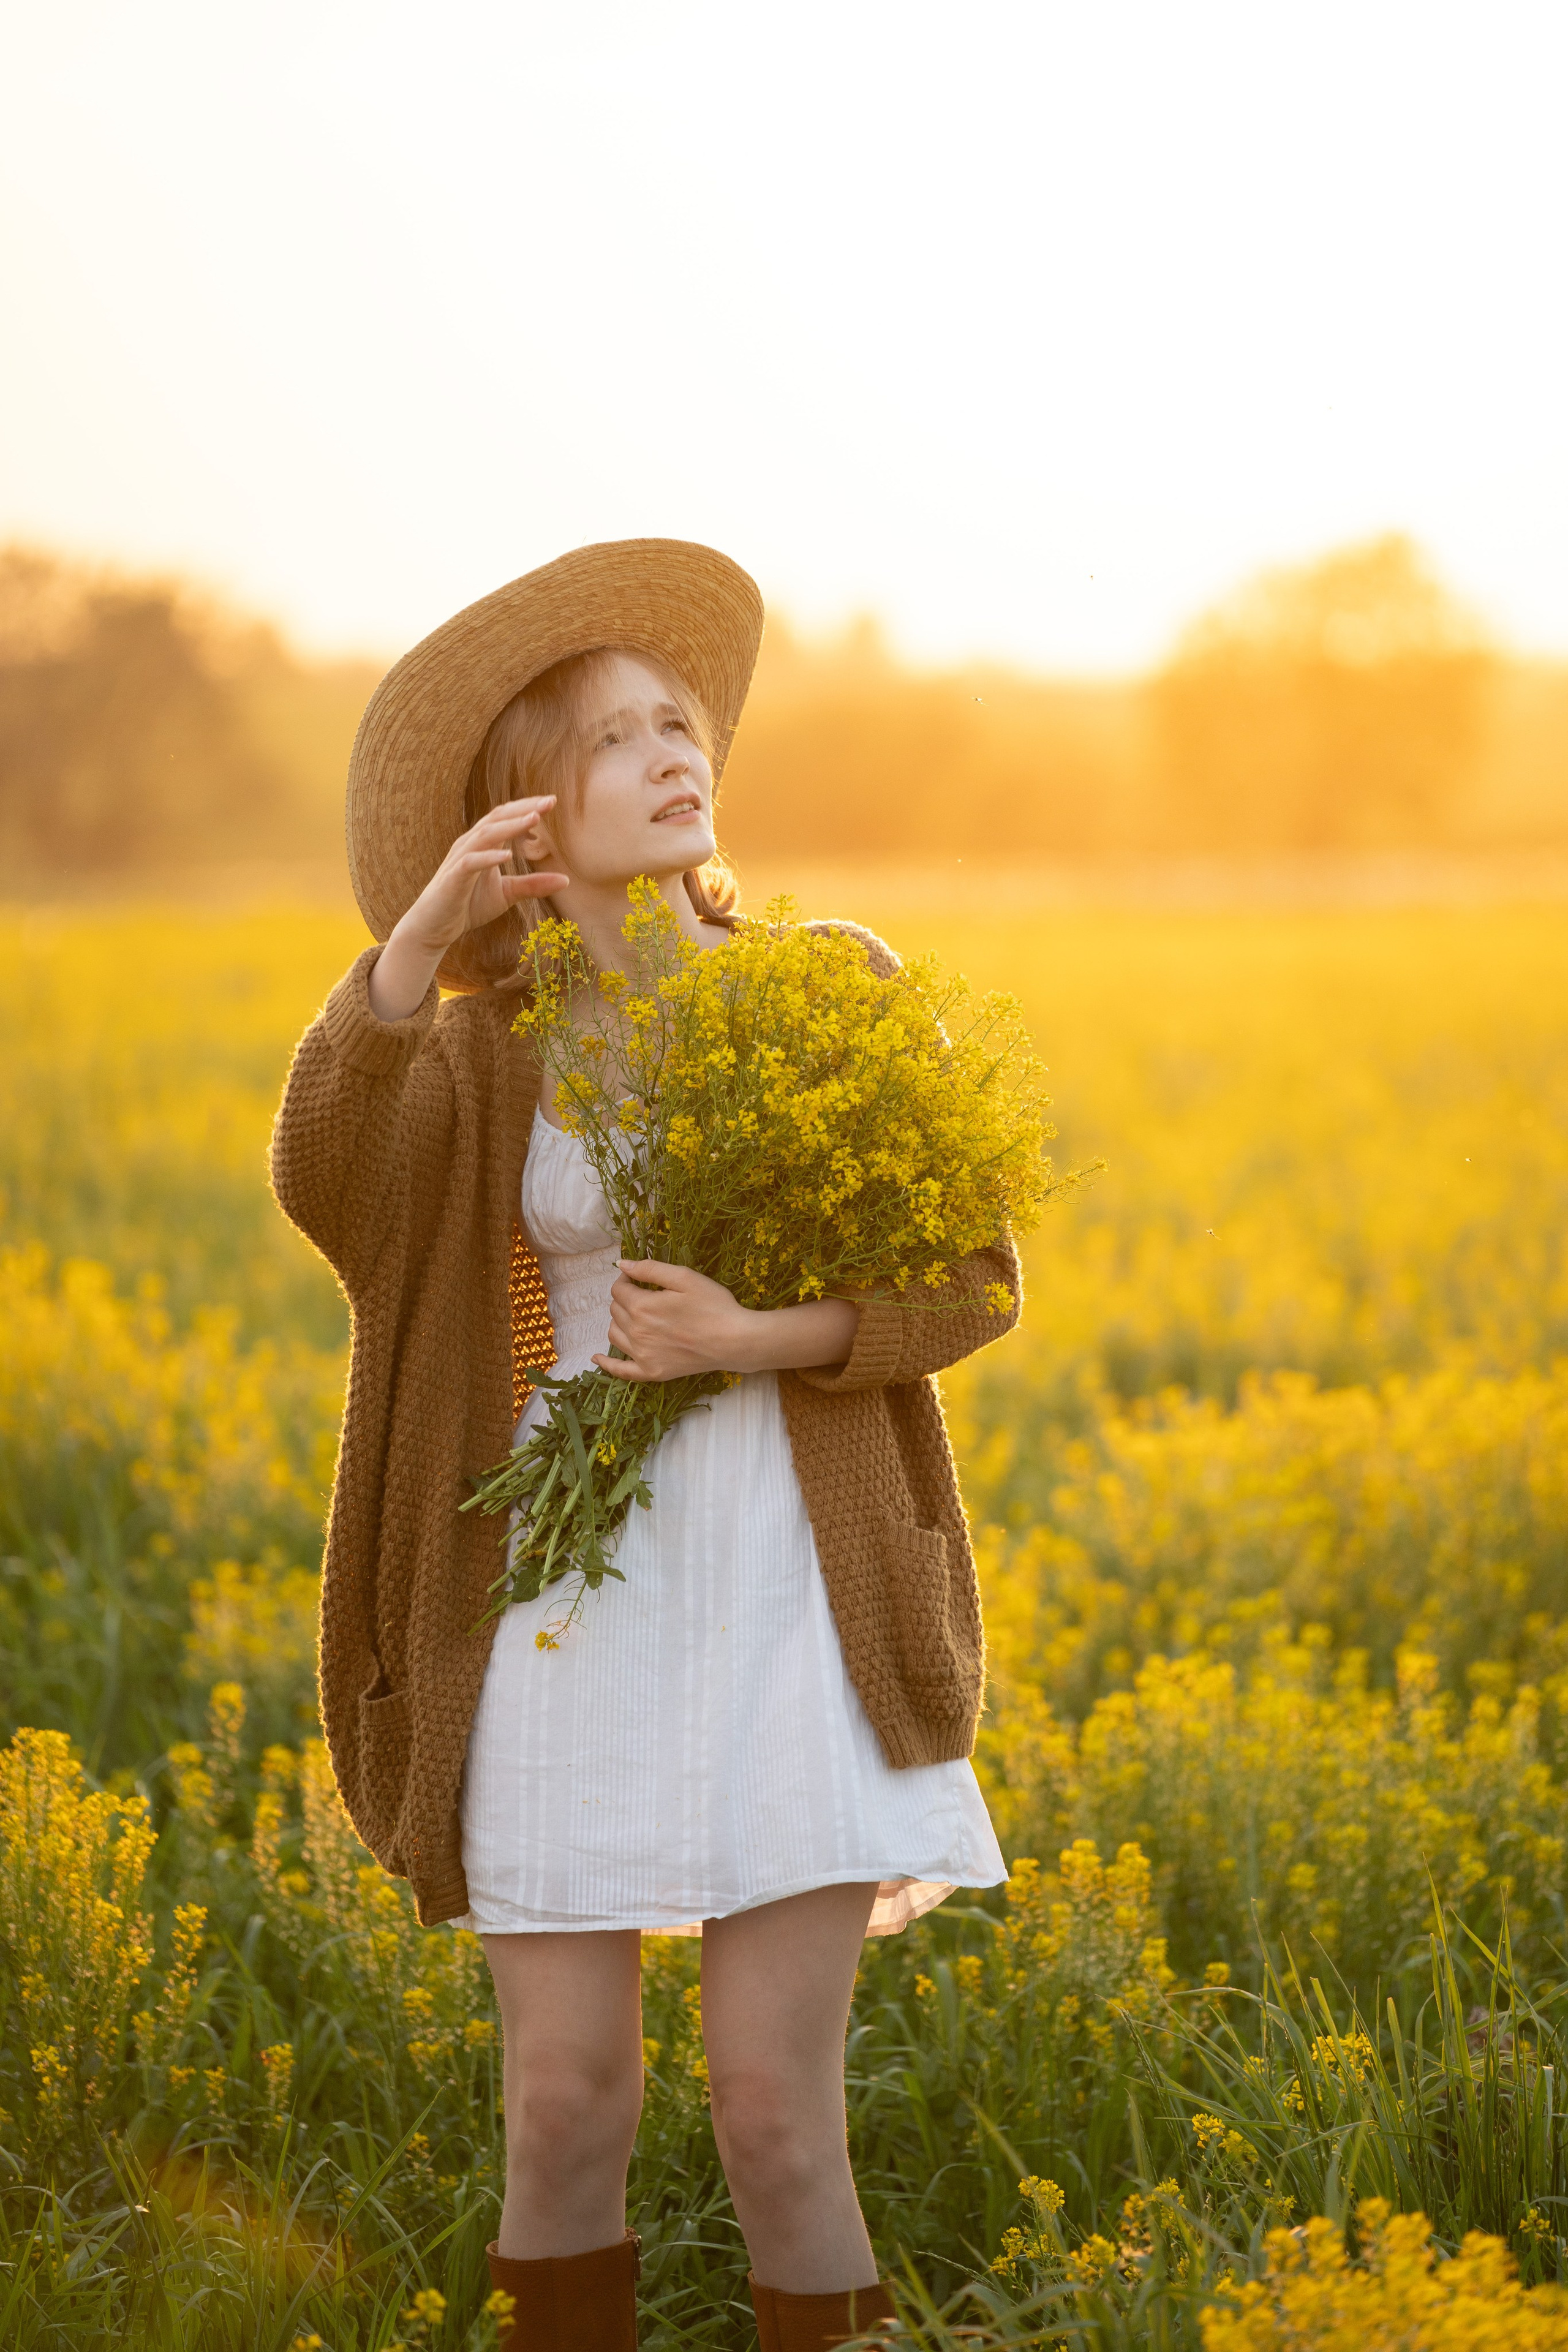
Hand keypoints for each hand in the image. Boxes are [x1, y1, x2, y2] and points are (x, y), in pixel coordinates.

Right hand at [368, 798, 569, 1019]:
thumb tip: (566, 880)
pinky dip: (488, 858)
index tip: (553, 801)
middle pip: (498, 817)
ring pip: (485, 835)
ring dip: (510, 827)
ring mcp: (460, 859)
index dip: (528, 807)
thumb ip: (533, 885)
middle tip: (550, 801)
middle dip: (524, 808)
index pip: (506, 817)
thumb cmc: (469, 906)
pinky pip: (470, 863)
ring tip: (534, 820)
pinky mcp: (452, 879)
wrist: (434, 927)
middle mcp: (470, 844)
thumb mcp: (507, 894)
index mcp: (483, 844)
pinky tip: (506, 856)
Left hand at [593, 1263, 857, 1382]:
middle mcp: (636, 1332)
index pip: (619, 1289)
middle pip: (615, 1310)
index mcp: (642, 1306)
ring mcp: (642, 1355)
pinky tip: (596, 1358)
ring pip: (614, 1333)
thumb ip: (650, 1269)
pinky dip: (606, 1365)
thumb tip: (622, 1265)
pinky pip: (621, 1371)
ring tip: (635, 1316)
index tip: (639, 1278)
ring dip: (619, 1321)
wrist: (734, 1341)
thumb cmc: (713, 1305)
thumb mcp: (685, 1277)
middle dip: (625, 1298)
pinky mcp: (651, 1372)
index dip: (627, 1280)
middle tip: (644, 1294)